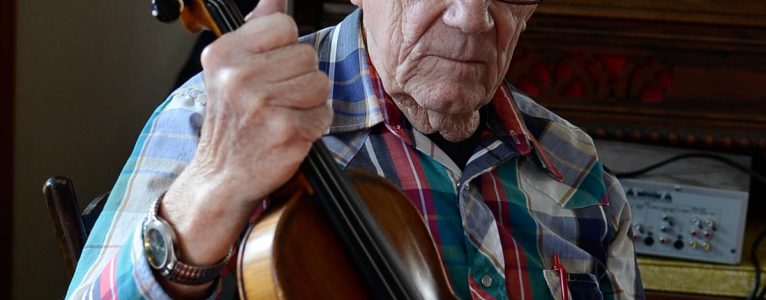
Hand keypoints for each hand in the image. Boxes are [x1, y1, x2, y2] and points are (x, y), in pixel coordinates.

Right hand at [156, 0, 330, 295]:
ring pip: (320, 83)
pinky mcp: (285, 130)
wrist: (222, 176)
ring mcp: (262, 104)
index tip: (272, 70)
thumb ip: (257, 31)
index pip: (285, 25)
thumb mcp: (232, 70)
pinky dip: (314, 126)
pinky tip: (290, 133)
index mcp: (225, 53)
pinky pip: (323, 115)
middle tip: (277, 100)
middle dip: (301, 78)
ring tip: (284, 116)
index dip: (287, 49)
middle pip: (307, 55)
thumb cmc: (232, 122)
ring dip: (310, 103)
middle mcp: (239, 76)